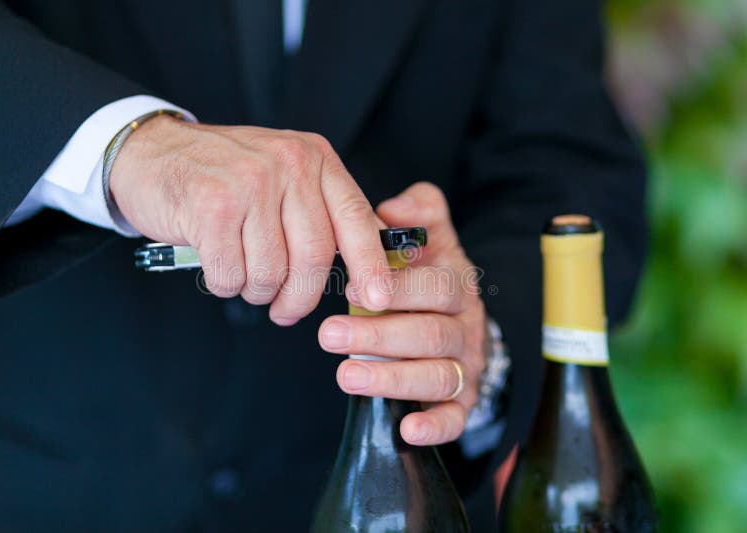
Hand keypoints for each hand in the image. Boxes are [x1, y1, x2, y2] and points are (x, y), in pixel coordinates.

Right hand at [109, 116, 389, 323]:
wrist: (151, 152)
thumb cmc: (222, 174)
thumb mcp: (283, 174)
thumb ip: (321, 209)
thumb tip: (369, 260)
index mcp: (314, 158)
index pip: (355, 218)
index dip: (370, 265)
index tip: (377, 300)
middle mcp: (288, 165)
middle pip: (315, 256)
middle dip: (301, 297)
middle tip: (286, 311)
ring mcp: (250, 183)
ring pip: (271, 271)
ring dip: (257, 291)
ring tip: (244, 279)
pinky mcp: (212, 206)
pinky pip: (231, 273)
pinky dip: (225, 284)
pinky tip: (217, 267)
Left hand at [318, 182, 486, 445]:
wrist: (458, 320)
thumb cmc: (429, 277)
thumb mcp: (430, 239)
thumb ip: (419, 213)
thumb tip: (393, 207)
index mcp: (457, 285)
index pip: (436, 286)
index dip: (399, 288)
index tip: (351, 287)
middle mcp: (466, 327)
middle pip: (430, 333)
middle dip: (379, 336)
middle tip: (329, 334)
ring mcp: (465, 367)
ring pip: (437, 375)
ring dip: (392, 378)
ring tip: (346, 375)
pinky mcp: (462, 400)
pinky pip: (456, 418)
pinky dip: (436, 426)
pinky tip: (407, 429)